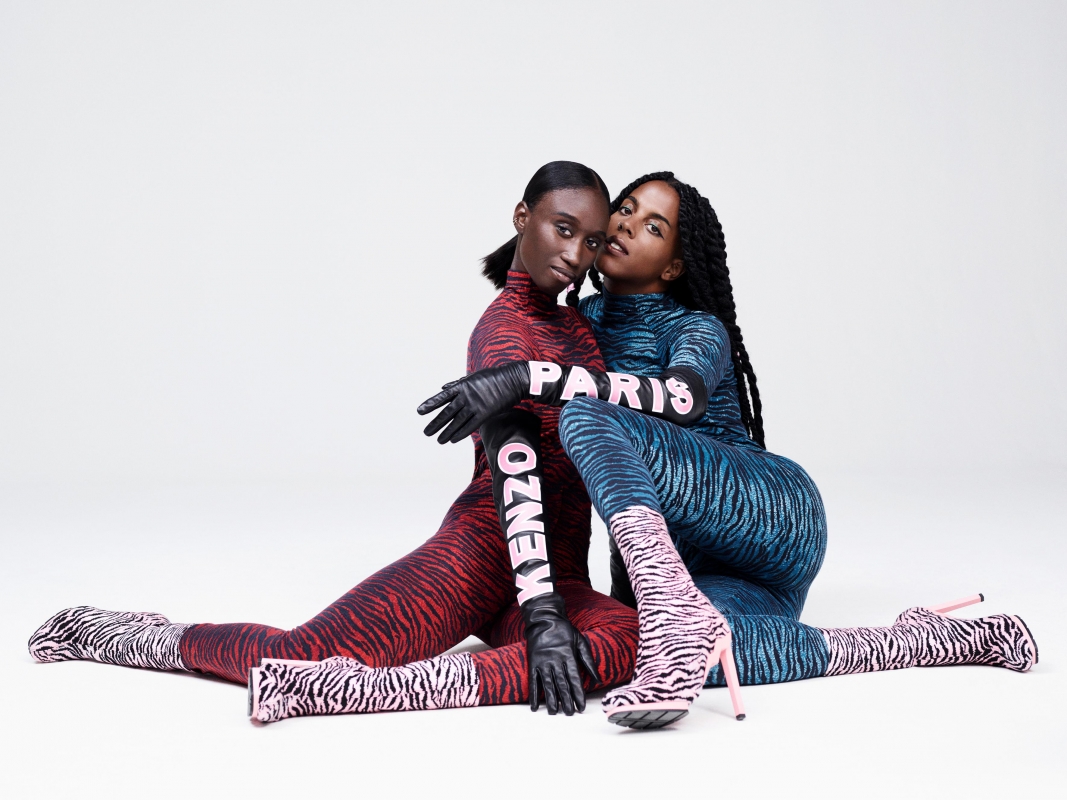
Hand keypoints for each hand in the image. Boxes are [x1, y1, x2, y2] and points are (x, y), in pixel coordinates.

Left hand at [417, 362, 529, 443]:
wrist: (513, 379)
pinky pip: (470, 425)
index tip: (420, 411)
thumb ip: (457, 383)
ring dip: (446, 432)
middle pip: (447, 412)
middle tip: (426, 432)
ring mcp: (475, 405)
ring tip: (438, 440)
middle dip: (436, 423)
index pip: (442, 397)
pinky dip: (460, 433)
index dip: (430, 404)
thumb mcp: (473, 377)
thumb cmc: (493, 377)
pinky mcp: (485, 413)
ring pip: (457, 422)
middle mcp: (466, 396)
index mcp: (462, 386)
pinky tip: (452, 440)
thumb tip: (443, 387)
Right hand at [522, 594, 600, 714]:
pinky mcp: (533, 662)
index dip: (578, 694)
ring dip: (551, 700)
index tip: (580, 706)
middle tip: (569, 713)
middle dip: (566, 700)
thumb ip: (588, 660)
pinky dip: (533, 694)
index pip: (574, 679)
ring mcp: (543, 662)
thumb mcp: (580, 641)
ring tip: (554, 712)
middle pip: (561, 684)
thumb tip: (598, 678)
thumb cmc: (564, 630)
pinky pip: (533, 681)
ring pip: (548, 685)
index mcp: (568, 656)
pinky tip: (535, 706)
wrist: (544, 619)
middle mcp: (555, 661)